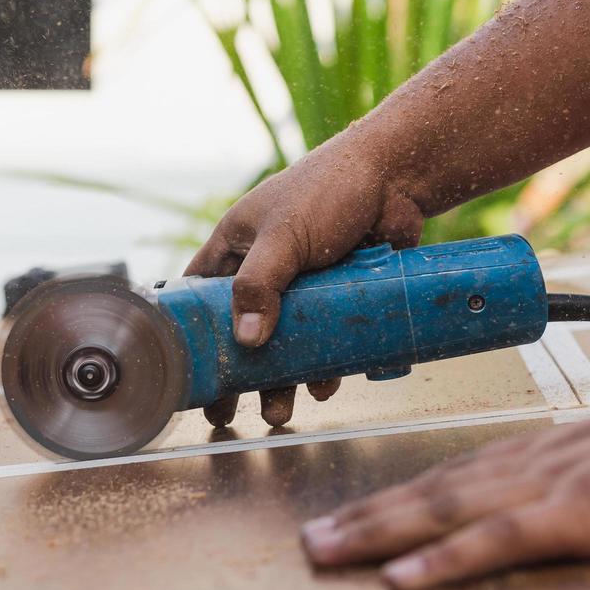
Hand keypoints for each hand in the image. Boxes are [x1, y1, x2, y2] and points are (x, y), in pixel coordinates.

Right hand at [184, 137, 424, 427]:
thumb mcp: (285, 236)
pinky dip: (326, 365)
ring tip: (280, 412)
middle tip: (229, 412)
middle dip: (240, 373)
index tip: (189, 375)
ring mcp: (304, 287)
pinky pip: (328, 340)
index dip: (191, 335)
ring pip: (287, 343)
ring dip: (283, 380)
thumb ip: (261, 285)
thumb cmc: (330, 188)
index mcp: (236, 246)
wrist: (400, 177)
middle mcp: (266, 270)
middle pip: (244, 331)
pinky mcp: (340, 297)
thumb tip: (247, 340)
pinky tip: (326, 384)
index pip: (199, 296)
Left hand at [300, 383, 589, 589]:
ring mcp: (548, 490)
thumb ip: (576, 472)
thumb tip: (549, 491)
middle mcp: (527, 466)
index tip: (345, 515)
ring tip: (323, 553)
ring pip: (443, 512)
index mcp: (538, 454)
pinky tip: (400, 580)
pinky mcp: (578, 518)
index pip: (447, 477)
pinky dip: (443, 561)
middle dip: (362, 518)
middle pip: (428, 493)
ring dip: (377, 534)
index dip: (391, 498)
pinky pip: (496, 543)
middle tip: (307, 541)